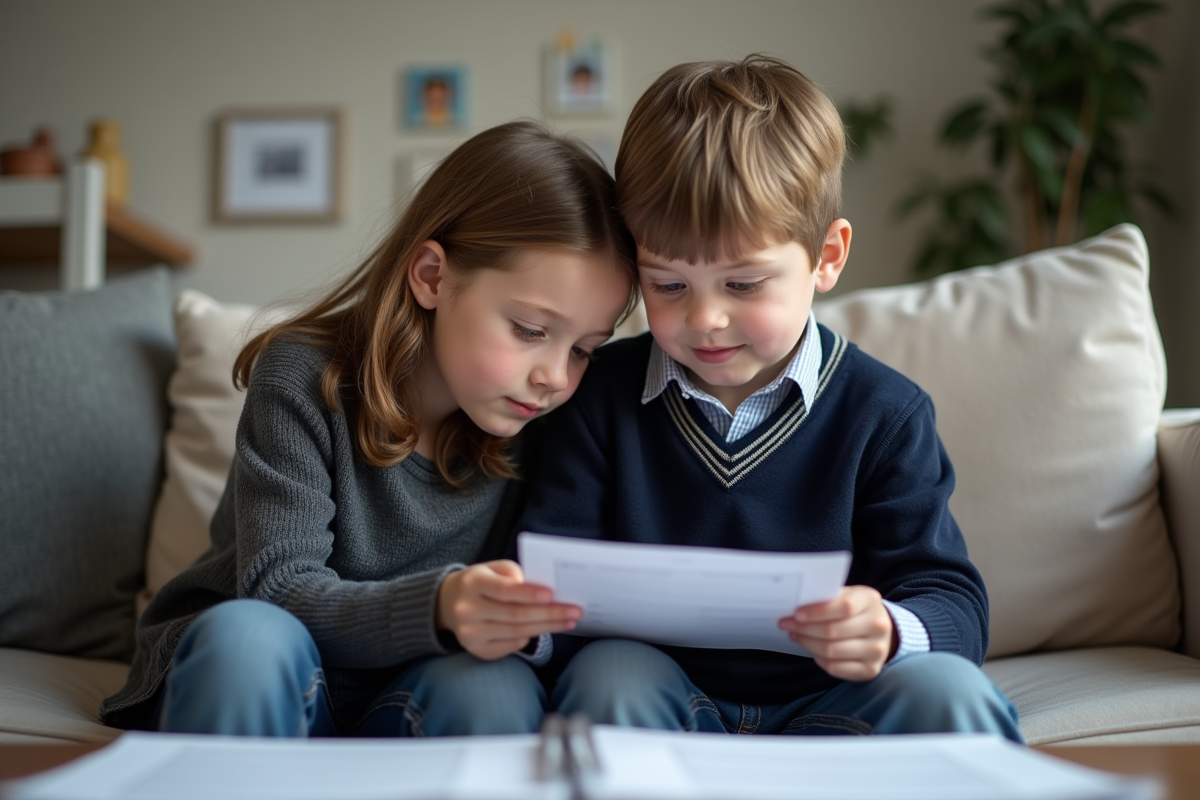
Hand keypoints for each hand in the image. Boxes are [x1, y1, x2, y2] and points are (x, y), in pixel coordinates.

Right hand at [436, 560, 580, 659]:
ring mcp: (470, 633)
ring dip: (546, 628)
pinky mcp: (476, 650)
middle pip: (515, 615)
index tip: (553, 594)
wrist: (448, 603)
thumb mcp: (492, 568)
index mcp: (472, 583)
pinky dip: (528, 638)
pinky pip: (510, 646)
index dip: (529, 594)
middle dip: (549, 614)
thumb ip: (514, 574)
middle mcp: (467, 610)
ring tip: (568, 621)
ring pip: (516, 632)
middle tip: (575, 611)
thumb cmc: (481, 582)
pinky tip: (543, 631)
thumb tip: (542, 591)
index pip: (504, 590)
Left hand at [778, 585, 896, 681]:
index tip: (796, 614)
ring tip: (796, 636)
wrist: (883, 630)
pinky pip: (836, 668)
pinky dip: (819, 659)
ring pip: (831, 651)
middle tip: (786, 625)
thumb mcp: (848, 595)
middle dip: (804, 629)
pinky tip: (813, 651)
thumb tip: (797, 608)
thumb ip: (827, 598)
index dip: (817, 612)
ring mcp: (876, 650)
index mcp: (870, 601)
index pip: (843, 607)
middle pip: (833, 631)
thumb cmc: (856, 610)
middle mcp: (878, 626)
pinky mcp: (870, 670)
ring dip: (807, 644)